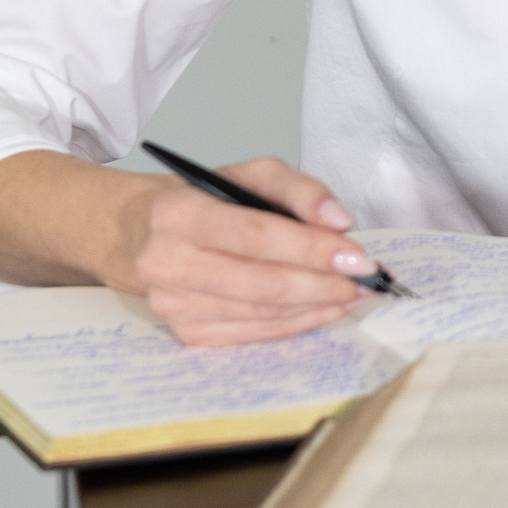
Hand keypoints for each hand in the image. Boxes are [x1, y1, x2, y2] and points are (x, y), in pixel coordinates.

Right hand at [115, 157, 372, 346]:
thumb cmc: (205, 200)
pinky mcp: (185, 332)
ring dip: (318, 305)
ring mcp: (173, 304)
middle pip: (261, 281)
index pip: (255, 235)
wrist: (140, 234)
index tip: (357, 255)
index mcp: (178, 212)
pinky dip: (297, 322)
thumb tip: (339, 220)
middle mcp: (166, 262)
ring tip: (355, 292)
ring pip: (261, 312)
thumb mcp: (248, 174)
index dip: (310, 248)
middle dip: (323, 283)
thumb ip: (297, 189)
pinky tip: (326, 308)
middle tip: (367, 279)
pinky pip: (253, 333)